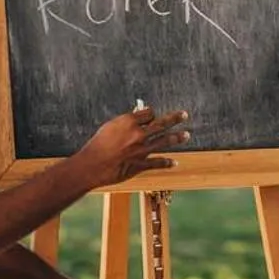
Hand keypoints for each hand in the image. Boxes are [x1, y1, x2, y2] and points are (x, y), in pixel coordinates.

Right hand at [75, 106, 190, 187]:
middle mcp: (138, 134)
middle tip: (184, 115)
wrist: (92, 165)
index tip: (154, 115)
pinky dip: (168, 163)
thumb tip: (138, 114)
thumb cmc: (97, 145)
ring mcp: (141, 149)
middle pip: (161, 123)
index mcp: (129, 122)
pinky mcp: (141, 164)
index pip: (149, 113)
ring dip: (177, 137)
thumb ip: (125, 121)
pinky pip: (158, 162)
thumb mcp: (109, 127)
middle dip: (175, 118)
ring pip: (165, 141)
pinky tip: (175, 162)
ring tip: (187, 135)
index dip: (152, 114)